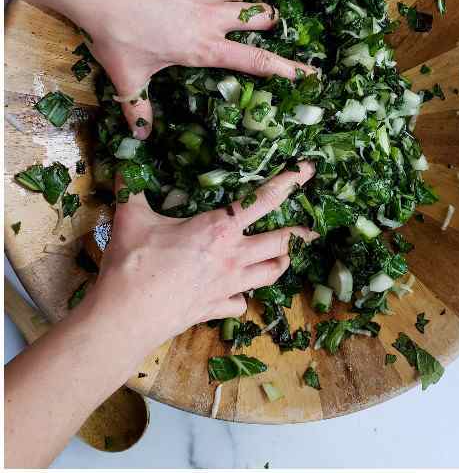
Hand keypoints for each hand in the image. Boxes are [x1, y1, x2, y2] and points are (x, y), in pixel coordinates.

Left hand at [2, 0, 313, 138]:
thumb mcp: (126, 76)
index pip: (254, 60)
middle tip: (272, 27)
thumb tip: (139, 137)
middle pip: (260, 15)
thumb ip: (137, 107)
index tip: (307, 72)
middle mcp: (210, 16)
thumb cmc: (116, 33)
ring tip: (232, 5)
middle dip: (271, 22)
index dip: (283, 67)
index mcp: (203, 47)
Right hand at [92, 163, 318, 353]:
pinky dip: (244, 298)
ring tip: (287, 257)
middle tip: (312, 229)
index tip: (309, 171)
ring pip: (270, 274)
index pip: (264, 199)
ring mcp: (227, 286)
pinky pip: (240, 304)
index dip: (290, 181)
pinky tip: (241, 294)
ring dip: (281, 264)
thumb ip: (132, 188)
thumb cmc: (133, 265)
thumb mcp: (132, 218)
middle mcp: (232, 256)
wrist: (125, 317)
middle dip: (300, 235)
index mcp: (219, 228)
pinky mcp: (215, 309)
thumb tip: (124, 164)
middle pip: (280, 242)